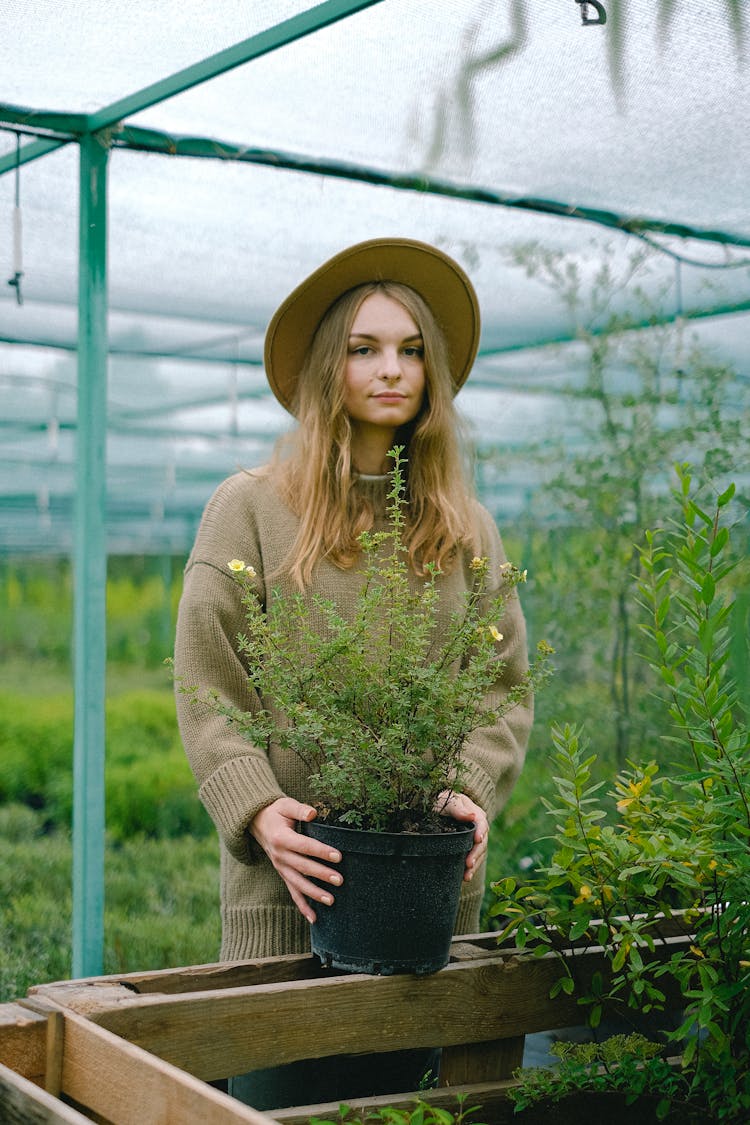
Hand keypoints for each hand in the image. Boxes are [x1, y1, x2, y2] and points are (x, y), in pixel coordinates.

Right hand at [249, 797, 342, 922]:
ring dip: (314, 894)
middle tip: (340, 880)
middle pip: (303, 867)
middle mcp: (279, 855)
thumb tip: (313, 814)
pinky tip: (314, 918)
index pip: (305, 846)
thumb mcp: (285, 805)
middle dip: (322, 875)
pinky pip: (292, 892)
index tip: (338, 856)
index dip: (321, 851)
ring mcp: (280, 867)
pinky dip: (302, 906)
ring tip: (331, 900)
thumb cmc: (276, 812)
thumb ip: (299, 810)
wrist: (257, 822)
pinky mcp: (282, 874)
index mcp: (281, 838)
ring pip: (298, 884)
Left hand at [436, 790, 488, 881]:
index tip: (477, 840)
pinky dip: (470, 869)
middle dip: (476, 854)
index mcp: (477, 814)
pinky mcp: (468, 848)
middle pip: (482, 842)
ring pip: (479, 853)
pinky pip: (473, 859)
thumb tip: (472, 816)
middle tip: (469, 864)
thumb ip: (458, 808)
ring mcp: (474, 840)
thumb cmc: (443, 802)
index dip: (480, 832)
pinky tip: (464, 877)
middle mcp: (478, 828)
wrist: (436, 808)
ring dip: (474, 865)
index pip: (482, 824)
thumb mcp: (449, 802)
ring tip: (467, 876)